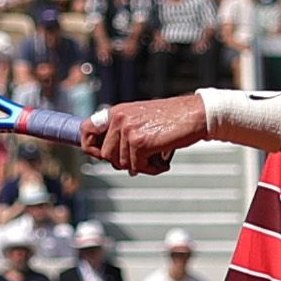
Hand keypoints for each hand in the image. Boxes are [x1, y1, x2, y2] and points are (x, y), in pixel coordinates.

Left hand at [86, 95, 209, 173]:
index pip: (85, 130)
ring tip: (156, 155)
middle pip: (106, 155)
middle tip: (143, 158)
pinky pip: (137, 167)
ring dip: (140, 165)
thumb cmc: (172, 119)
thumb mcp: (142, 119)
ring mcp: (128, 130)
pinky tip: (162, 160)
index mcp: (117, 112)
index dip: (90, 147)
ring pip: (122, 164)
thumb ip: (124, 133)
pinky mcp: (139, 142)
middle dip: (124, 161)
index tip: (99, 155)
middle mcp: (119, 119)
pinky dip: (151, 168)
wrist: (195, 115)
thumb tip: (112, 159)